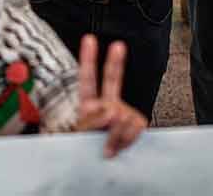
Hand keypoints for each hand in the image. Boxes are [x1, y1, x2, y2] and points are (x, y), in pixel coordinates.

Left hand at [75, 35, 146, 158]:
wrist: (97, 173)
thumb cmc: (81, 154)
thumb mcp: (76, 136)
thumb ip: (89, 121)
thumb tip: (110, 110)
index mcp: (86, 106)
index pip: (86, 80)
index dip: (88, 59)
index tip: (89, 40)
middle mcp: (107, 106)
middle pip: (113, 80)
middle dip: (115, 62)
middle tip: (118, 46)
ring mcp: (123, 114)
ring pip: (122, 114)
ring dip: (114, 134)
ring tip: (107, 148)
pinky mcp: (137, 124)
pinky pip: (135, 126)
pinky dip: (126, 138)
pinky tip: (119, 145)